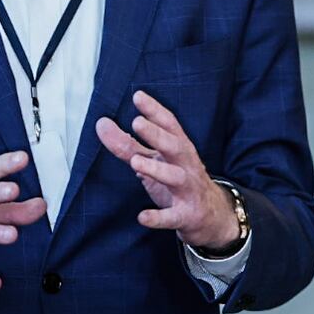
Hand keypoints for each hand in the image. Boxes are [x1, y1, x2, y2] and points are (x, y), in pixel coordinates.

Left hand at [96, 90, 238, 249]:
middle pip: (175, 146)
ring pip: (175, 177)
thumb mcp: (154, 161)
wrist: (211, 216)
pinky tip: (142, 217)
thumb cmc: (177, 182)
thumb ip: (127, 144)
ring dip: (156, 169)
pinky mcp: (187, 215)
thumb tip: (101, 124)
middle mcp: (186, 165)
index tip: (138, 96)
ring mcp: (188, 190)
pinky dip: (158, 217)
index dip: (155, 111)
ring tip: (135, 162)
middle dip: (157, 135)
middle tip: (137, 122)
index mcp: (179, 149)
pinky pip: (172, 216)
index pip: (170, 125)